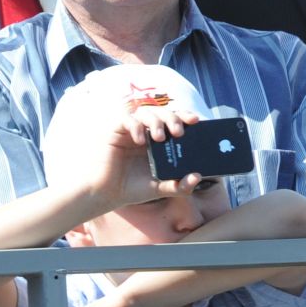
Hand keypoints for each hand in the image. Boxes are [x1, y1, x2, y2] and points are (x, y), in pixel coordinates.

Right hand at [74, 105, 204, 211]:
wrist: (107, 194)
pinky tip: (139, 140)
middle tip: (179, 132)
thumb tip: (198, 177)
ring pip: (146, 112)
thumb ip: (181, 186)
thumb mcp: (162, 188)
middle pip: (163, 112)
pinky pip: (126, 120)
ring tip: (160, 138)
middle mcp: (147, 132)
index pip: (176, 120)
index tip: (196, 120)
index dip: (185, 116)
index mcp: (161, 141)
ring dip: (156, 121)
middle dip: (173, 118)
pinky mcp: (116, 133)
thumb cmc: (134, 189)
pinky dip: (135, 126)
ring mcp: (132, 131)